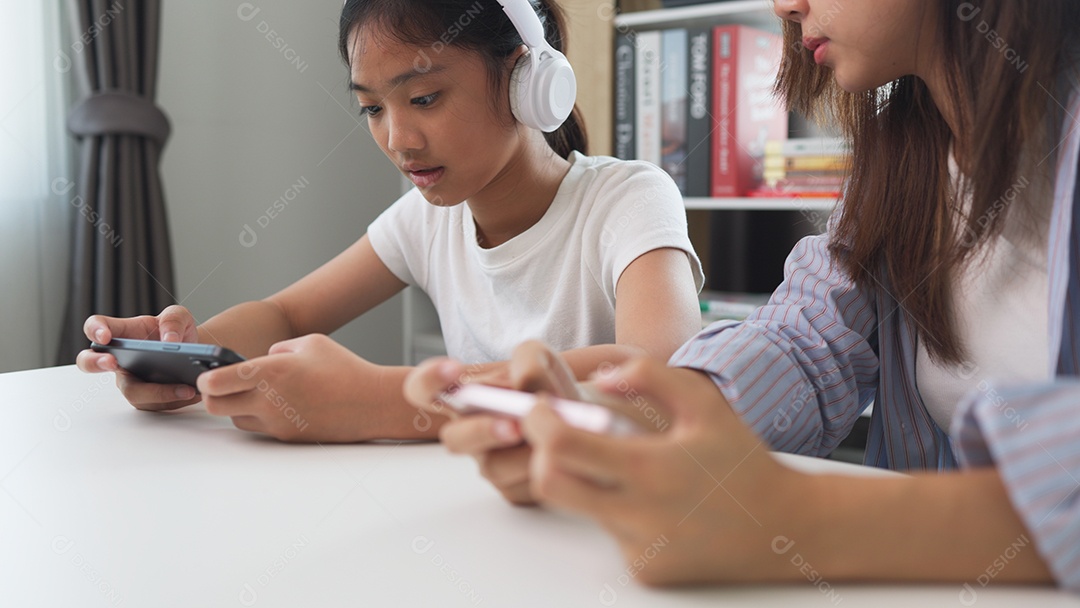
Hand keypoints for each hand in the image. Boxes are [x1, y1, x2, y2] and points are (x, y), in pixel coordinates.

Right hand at [75, 305, 201, 410]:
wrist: (193, 352)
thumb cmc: (176, 331)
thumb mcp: (180, 317)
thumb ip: (173, 320)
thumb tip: (169, 341)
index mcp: (122, 333)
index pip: (96, 327)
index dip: (94, 331)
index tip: (104, 336)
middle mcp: (119, 359)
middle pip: (90, 363)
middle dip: (95, 364)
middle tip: (112, 363)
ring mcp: (130, 380)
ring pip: (133, 392)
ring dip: (158, 393)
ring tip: (186, 388)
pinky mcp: (146, 398)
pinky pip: (154, 404)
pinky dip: (175, 400)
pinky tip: (193, 394)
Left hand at [196, 333, 378, 441]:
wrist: (372, 404)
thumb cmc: (345, 370)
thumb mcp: (311, 343)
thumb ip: (279, 349)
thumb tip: (262, 359)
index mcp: (271, 372)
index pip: (217, 382)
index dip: (205, 378)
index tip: (207, 374)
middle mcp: (269, 400)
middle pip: (216, 406)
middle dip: (213, 396)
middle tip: (222, 386)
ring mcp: (277, 422)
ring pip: (237, 418)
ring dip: (238, 406)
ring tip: (258, 393)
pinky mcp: (287, 436)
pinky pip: (260, 428)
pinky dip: (261, 417)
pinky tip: (280, 404)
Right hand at [403, 340, 581, 504]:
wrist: (587, 416)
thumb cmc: (554, 385)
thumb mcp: (544, 360)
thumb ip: (528, 361)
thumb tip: (520, 385)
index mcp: (465, 397)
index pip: (422, 389)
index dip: (428, 380)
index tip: (455, 370)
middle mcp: (469, 433)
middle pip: (454, 439)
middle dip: (482, 431)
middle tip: (513, 425)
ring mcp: (489, 463)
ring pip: (493, 466)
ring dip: (523, 454)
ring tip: (551, 439)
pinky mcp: (513, 490)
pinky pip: (521, 486)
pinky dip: (545, 469)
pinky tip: (564, 455)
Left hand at [521, 358, 806, 584]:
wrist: (785, 528)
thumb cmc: (742, 461)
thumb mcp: (703, 403)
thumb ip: (649, 376)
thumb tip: (599, 381)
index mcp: (650, 469)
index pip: (560, 447)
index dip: (539, 423)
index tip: (543, 408)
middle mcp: (638, 516)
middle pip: (549, 484)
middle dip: (542, 455)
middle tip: (559, 435)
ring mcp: (639, 549)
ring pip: (581, 509)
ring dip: (585, 482)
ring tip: (626, 466)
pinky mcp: (644, 571)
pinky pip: (609, 534)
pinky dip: (615, 511)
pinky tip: (653, 502)